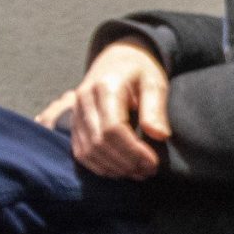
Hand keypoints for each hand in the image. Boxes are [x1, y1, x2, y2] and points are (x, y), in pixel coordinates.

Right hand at [63, 41, 172, 179]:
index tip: (153, 163)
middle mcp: (84, 100)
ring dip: (113, 168)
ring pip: (87, 151)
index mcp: (105, 87)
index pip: (113, 128)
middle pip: (99, 142)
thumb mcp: (155, 83)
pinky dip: (99, 166)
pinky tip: (120, 170)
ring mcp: (75, 112)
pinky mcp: (74, 123)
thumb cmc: (140, 71)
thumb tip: (159, 136)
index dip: (133, 151)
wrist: (118, 59)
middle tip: (148, 172)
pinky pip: (80, 152)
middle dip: (125, 162)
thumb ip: (155, 109)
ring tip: (137, 173)